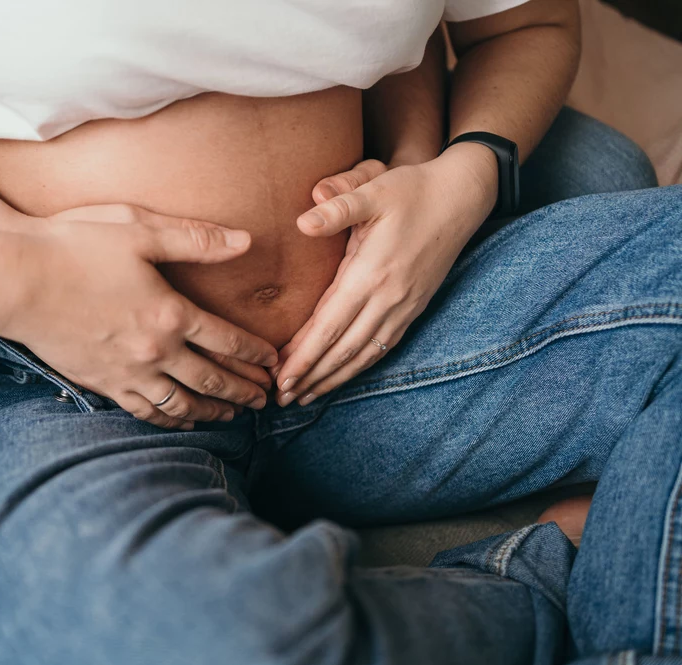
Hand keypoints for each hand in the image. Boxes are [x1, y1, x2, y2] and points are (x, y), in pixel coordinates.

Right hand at [5, 204, 277, 429]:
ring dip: (213, 411)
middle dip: (244, 391)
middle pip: (212, 380)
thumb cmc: (75, 246)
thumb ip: (195, 239)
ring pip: (182, 403)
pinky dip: (170, 419)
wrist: (16, 282)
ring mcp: (127, 372)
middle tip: (266, 399)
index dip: (256, 355)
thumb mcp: (139, 229)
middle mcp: (155, 351)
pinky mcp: (100, 382)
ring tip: (233, 415)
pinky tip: (179, 419)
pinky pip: (144, 410)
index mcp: (171, 313)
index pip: (228, 341)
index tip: (274, 363)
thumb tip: (245, 241)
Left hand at [273, 144, 497, 405]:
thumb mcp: (374, 189)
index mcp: (372, 273)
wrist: (461, 197)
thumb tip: (304, 221)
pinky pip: (382, 348)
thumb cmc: (411, 190)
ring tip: (303, 397)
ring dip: (332, 379)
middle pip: (343, 349)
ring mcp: (404, 307)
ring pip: (363, 355)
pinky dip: (358, 367)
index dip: (304, 355)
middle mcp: (389, 298)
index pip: (330, 325)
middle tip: (280, 399)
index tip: (280, 378)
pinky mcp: (414, 309)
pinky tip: (340, 377)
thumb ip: (339, 206)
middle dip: (311, 376)